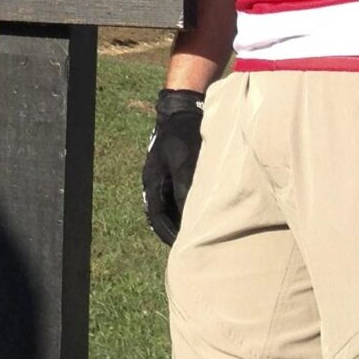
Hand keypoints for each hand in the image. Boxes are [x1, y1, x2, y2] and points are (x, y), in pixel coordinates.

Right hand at [142, 88, 206, 245]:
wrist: (183, 110)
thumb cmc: (183, 136)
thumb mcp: (184, 163)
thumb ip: (185, 189)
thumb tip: (190, 216)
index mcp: (153, 182)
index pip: (157, 217)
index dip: (168, 234)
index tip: (182, 247)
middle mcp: (158, 183)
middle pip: (164, 214)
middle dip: (176, 230)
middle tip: (192, 244)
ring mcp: (167, 177)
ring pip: (173, 206)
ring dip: (184, 219)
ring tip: (200, 232)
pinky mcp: (178, 171)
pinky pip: (181, 195)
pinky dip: (189, 206)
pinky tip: (204, 211)